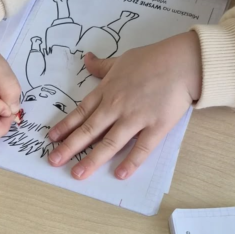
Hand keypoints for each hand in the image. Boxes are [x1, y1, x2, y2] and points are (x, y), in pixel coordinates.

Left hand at [47, 31, 201, 179]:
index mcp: (107, 91)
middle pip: (89, 130)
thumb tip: (86, 58)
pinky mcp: (156, 127)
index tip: (51, 139)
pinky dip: (130, 162)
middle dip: (69, 147)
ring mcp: (136, 118)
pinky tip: (119, 175)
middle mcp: (116, 106)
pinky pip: (141, 148)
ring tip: (78, 174)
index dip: (65, 126)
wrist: (183, 62)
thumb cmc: (153, 58)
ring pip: (110, 142)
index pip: (81, 112)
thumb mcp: (122, 60)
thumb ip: (102, 66)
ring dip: (92, 159)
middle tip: (53, 161)